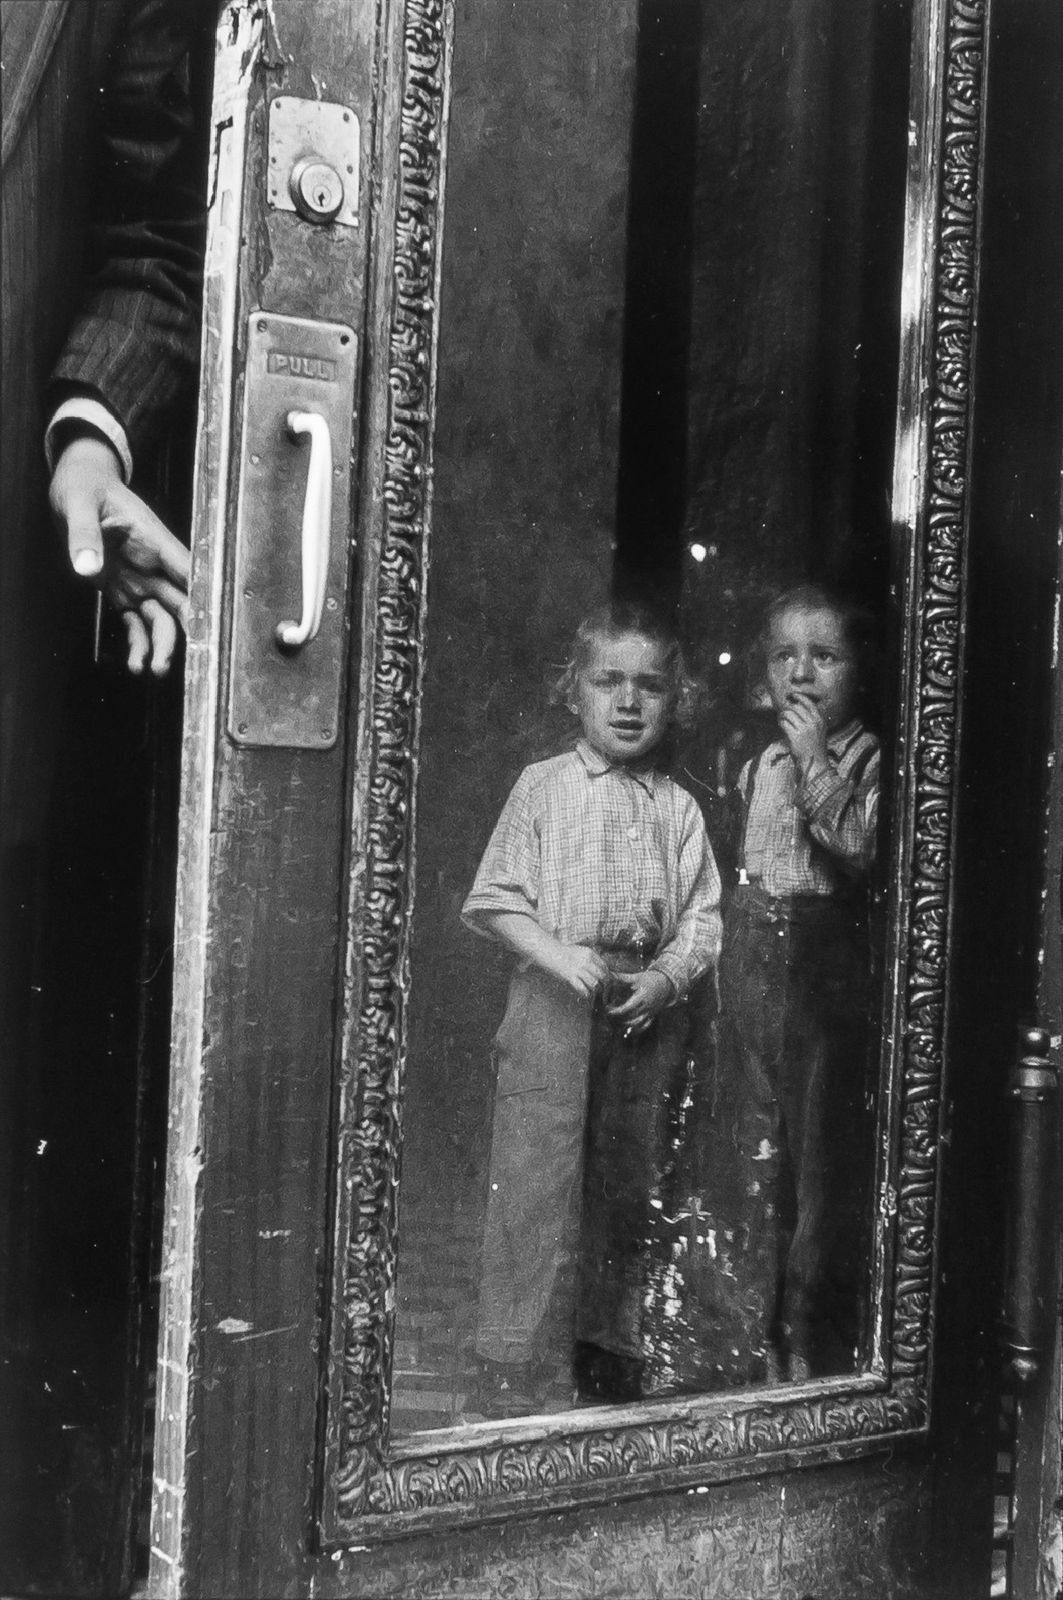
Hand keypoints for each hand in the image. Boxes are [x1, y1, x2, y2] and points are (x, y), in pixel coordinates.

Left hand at [50, 435, 190, 675]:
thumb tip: (88, 569)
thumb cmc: (85, 488)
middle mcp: (153, 565)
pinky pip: (136, 623)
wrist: (78, 486)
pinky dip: (137, 644)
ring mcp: (140, 580)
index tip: (210, 623)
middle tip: (185, 655)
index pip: (188, 571)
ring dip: (161, 646)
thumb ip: (84, 535)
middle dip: (187, 631)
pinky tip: (135, 664)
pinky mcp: (124, 591)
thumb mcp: (79, 505)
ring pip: (161, 619)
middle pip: (181, 603)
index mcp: (153, 541)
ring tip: (153, 670)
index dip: (203, 597)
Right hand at [546, 943, 609, 999]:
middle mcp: (587, 960)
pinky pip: (583, 988)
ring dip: (596, 992)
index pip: (606, 967)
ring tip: (595, 997)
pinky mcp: (569, 975)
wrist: (547, 950)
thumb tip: (601, 973)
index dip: (608, 978)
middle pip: (603, 976)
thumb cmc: (563, 953)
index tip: (608, 986)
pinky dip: (586, 994)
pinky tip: (585, 996)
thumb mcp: (580, 952)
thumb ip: (591, 961)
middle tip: (605, 996)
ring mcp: (578, 968)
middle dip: (606, 989)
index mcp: (590, 953)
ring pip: (595, 984)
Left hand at [605, 969, 673, 1033]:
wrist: (665, 983)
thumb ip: (622, 977)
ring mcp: (650, 1012)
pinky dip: (637, 1030)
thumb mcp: (636, 977)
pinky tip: (629, 1031)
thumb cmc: (649, 979)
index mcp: (642, 996)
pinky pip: (645, 1026)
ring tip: (616, 1022)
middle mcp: (647, 1006)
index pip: (629, 1007)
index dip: (618, 1010)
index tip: (608, 1010)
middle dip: (618, 1017)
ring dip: (626, 1024)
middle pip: (631, 1016)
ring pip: (638, 1023)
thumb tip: (609, 973)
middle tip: (608, 1015)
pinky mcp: (652, 1015)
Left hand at [778, 691, 828, 779]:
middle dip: (788, 708)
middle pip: (796, 707)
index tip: (792, 695)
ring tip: (782, 719)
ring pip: (788, 713)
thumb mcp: (819, 730)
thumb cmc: (815, 746)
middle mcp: (813, 723)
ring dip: (783, 715)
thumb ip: (811, 718)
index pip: (809, 702)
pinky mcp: (795, 736)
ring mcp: (804, 729)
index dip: (799, 697)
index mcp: (820, 720)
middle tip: (784, 712)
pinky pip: (784, 723)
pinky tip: (781, 725)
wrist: (815, 762)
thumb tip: (796, 705)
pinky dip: (781, 722)